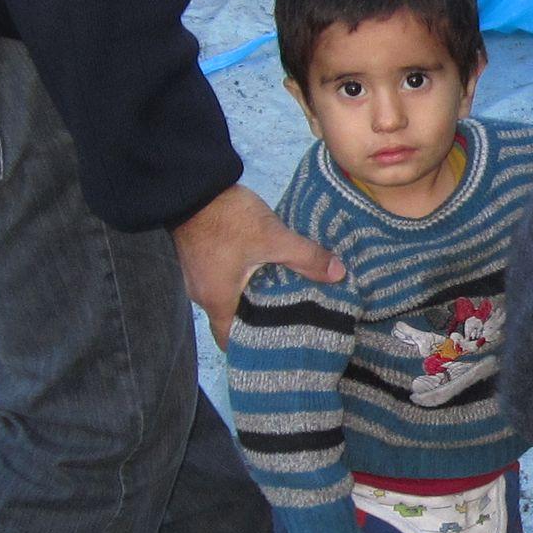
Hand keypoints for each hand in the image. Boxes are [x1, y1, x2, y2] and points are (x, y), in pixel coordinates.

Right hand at [175, 182, 343, 345]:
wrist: (194, 184)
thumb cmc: (228, 218)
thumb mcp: (273, 237)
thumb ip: (306, 258)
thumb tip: (338, 274)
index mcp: (217, 301)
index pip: (230, 342)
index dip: (252, 348)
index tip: (278, 346)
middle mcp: (202, 295)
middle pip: (231, 321)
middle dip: (259, 322)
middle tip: (289, 320)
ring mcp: (196, 276)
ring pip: (227, 299)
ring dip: (250, 299)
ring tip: (280, 297)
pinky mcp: (197, 259)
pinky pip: (221, 280)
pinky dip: (239, 281)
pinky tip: (260, 273)